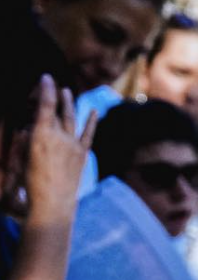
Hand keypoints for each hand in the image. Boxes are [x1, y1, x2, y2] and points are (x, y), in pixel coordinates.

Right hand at [22, 76, 96, 226]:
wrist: (53, 202)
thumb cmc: (30, 182)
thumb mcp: (21, 158)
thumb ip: (25, 140)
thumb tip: (28, 128)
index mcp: (41, 134)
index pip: (44, 105)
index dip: (46, 89)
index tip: (46, 77)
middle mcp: (59, 136)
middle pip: (56, 111)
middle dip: (54, 96)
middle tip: (52, 84)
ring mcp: (73, 144)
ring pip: (71, 118)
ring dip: (69, 104)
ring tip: (67, 91)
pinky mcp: (82, 154)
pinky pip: (88, 134)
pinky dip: (91, 122)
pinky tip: (94, 111)